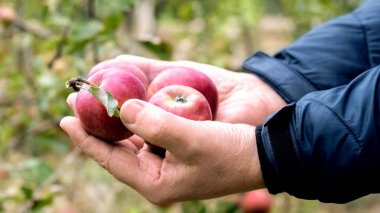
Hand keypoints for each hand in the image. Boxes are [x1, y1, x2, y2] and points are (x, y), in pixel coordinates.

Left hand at [60, 56, 285, 203]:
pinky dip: (134, 121)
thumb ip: (156, 125)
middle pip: (116, 151)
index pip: (110, 160)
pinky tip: (126, 107)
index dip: (85, 139)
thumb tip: (122, 109)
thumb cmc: (230, 153)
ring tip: (95, 102)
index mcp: (156, 184)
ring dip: (114, 122)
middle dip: (95, 127)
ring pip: (130, 143)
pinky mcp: (176, 154)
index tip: (64, 117)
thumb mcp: (193, 140)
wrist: (263, 155)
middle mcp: (157, 177)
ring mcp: (166, 166)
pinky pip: (146, 136)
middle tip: (75, 102)